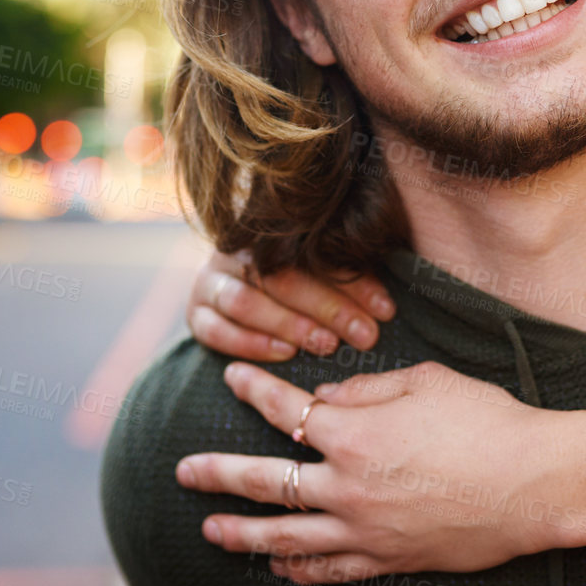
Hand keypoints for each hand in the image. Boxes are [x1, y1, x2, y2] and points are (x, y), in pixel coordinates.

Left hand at [175, 361, 585, 583]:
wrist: (534, 483)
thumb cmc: (487, 421)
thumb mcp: (427, 381)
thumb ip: (368, 388)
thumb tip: (327, 397)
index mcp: (355, 432)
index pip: (287, 409)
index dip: (254, 390)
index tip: (231, 377)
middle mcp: (347, 485)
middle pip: (266, 480)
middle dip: (219, 474)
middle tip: (184, 471)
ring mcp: (364, 529)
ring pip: (285, 535)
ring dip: (241, 532)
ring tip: (210, 530)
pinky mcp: (388, 558)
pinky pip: (330, 569)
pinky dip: (298, 569)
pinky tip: (278, 566)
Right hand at [187, 247, 395, 361]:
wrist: (235, 291)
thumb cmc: (299, 283)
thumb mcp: (321, 270)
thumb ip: (346, 273)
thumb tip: (389, 301)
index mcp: (270, 231)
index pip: (315, 252)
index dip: (353, 281)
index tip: (386, 309)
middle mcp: (236, 251)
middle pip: (281, 276)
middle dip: (327, 307)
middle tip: (364, 334)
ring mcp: (211, 281)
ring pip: (246, 301)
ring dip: (289, 324)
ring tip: (326, 344)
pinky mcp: (196, 315)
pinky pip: (216, 330)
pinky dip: (251, 343)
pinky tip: (285, 353)